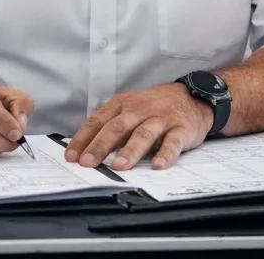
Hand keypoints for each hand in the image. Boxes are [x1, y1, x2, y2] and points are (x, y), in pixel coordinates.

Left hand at [66, 83, 212, 170]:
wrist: (192, 96)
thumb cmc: (155, 107)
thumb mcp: (130, 109)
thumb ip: (110, 126)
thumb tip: (84, 148)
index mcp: (123, 105)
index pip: (98, 121)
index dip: (83, 139)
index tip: (71, 156)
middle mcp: (140, 110)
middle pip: (117, 127)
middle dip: (100, 146)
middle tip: (88, 163)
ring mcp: (161, 119)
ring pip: (143, 134)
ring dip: (130, 151)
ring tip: (119, 166)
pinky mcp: (181, 129)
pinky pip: (173, 143)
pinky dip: (165, 155)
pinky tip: (158, 166)